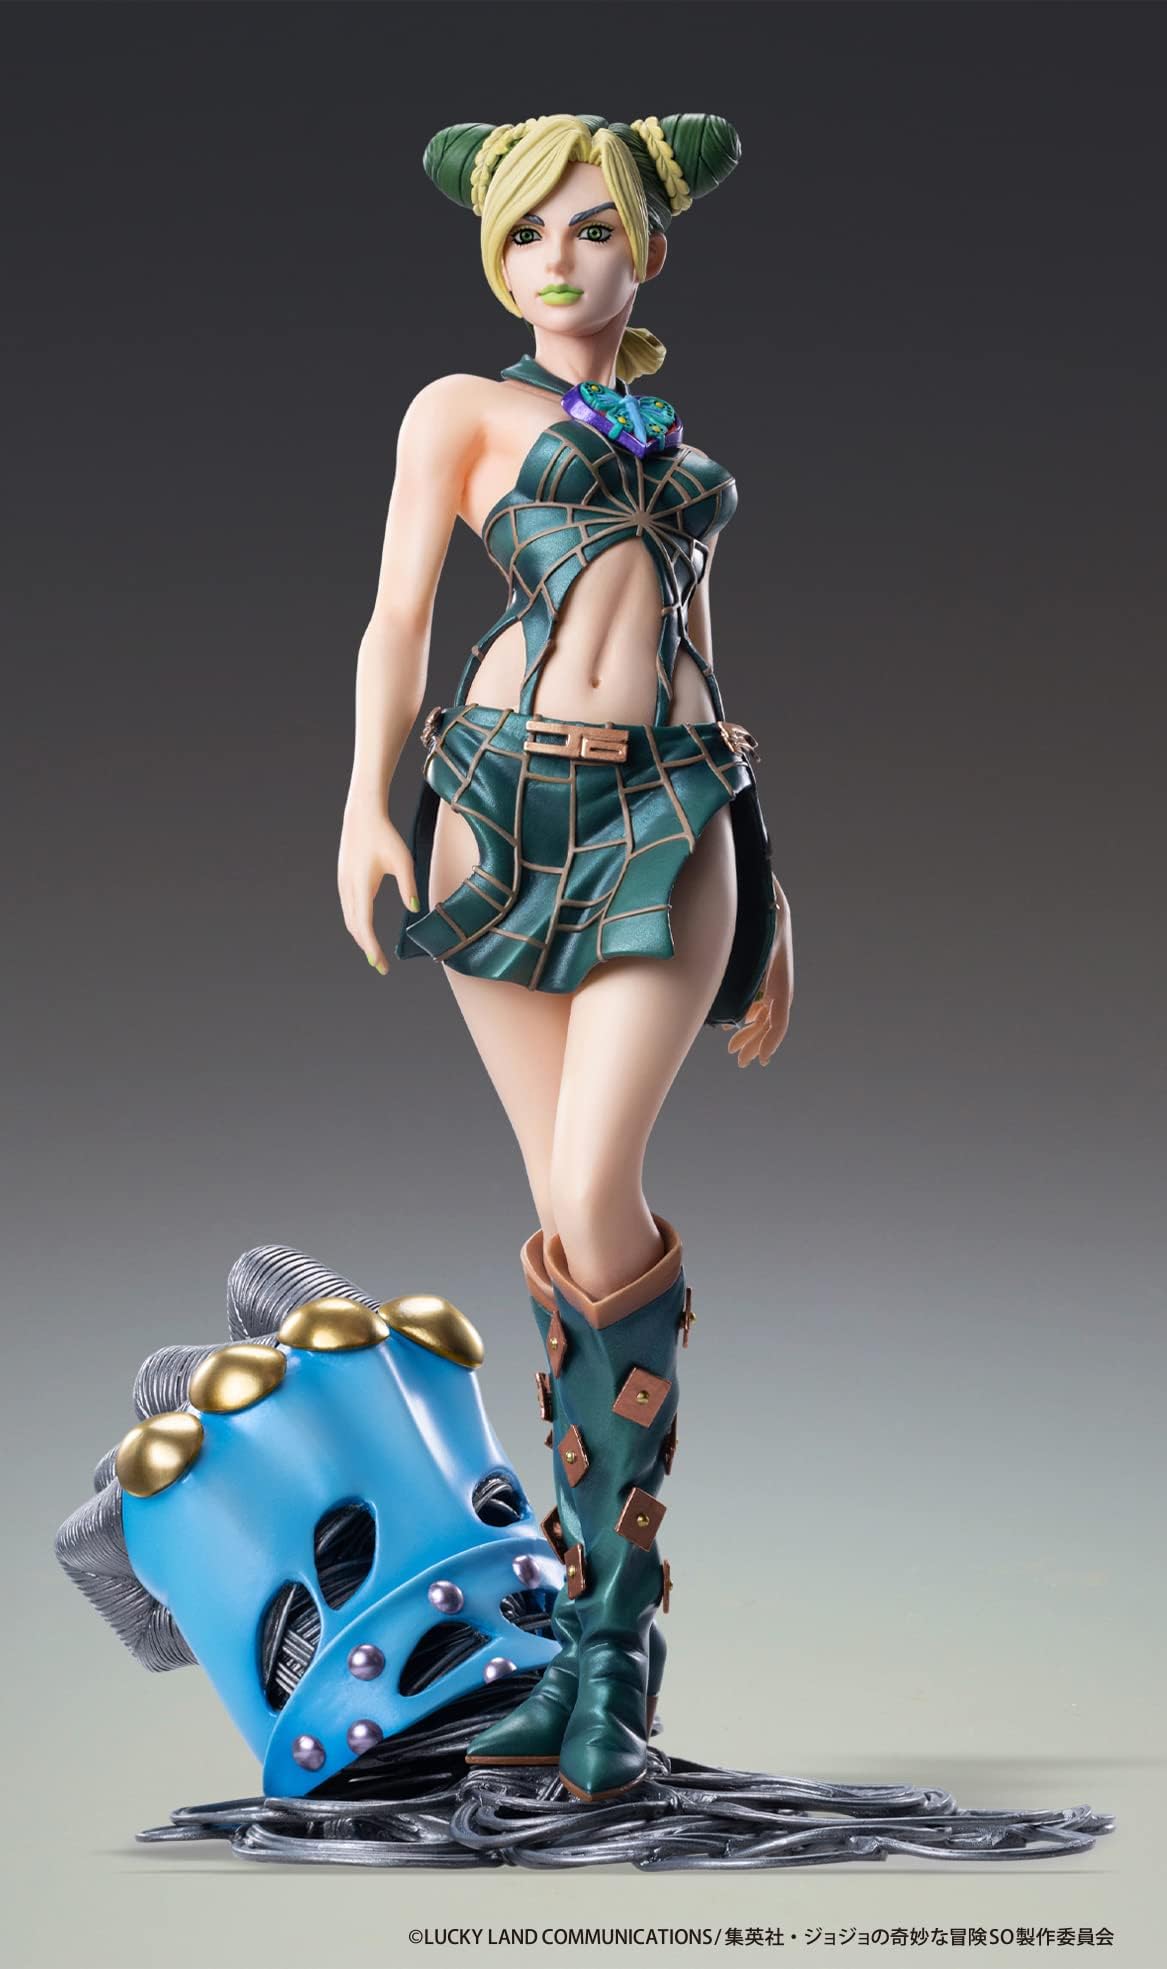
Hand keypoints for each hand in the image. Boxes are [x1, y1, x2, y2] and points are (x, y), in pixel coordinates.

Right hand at [338, 804, 417, 975]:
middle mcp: (348, 888)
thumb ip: (409, 886)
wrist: (362, 816)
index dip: (371, 947)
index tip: (380, 964)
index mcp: (361, 885)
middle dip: (367, 948)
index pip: (365, 924)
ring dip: (361, 938)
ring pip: (349, 919)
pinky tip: (366, 930)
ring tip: (374, 953)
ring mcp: (343, 884)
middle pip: (355, 927)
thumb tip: (415, 909)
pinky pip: (348, 909)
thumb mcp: (403, 860)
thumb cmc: (385, 837)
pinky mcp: (343, 880)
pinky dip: (356, 925)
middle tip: (381, 966)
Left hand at [727, 873, 792, 1067]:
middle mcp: (779, 980)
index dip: (771, 1039)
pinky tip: (737, 1025)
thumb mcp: (758, 934)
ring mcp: (772, 977)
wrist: (766, 891)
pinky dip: (749, 1016)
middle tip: (741, 1061)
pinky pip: (760, 1002)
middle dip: (756, 1042)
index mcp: (780, 976)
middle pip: (770, 1021)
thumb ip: (752, 965)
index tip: (762, 1058)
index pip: (780, 1016)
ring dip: (751, 1033)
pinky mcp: (764, 972)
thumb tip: (746, 990)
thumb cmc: (762, 908)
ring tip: (734, 1050)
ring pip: (764, 1013)